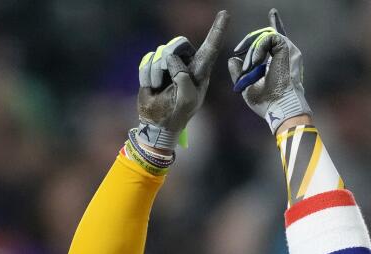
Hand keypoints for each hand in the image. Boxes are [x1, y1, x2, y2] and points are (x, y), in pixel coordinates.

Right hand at [135, 9, 229, 153]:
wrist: (157, 124)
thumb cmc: (176, 114)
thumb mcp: (186, 101)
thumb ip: (184, 81)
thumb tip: (173, 61)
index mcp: (200, 71)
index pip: (210, 48)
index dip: (217, 30)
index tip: (225, 13)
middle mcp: (186, 62)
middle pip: (178, 43)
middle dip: (168, 60)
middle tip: (165, 79)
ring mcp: (169, 63)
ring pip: (160, 52)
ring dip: (155, 74)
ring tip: (158, 88)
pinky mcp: (154, 66)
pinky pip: (147, 60)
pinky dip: (146, 75)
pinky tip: (151, 87)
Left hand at [228, 8, 311, 132]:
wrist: (279, 109)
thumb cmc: (265, 103)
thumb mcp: (247, 86)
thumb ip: (239, 72)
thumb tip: (232, 59)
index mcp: (280, 62)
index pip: (276, 41)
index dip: (275, 25)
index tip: (273, 13)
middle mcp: (287, 54)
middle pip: (270, 34)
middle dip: (251, 41)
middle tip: (238, 52)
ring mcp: (288, 50)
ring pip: (266, 36)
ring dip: (252, 50)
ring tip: (250, 66)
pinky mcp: (287, 48)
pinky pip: (269, 37)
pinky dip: (258, 48)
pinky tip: (255, 62)